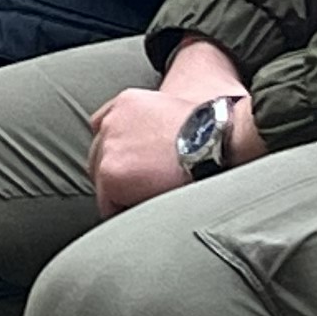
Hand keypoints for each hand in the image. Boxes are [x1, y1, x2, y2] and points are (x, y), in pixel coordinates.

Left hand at [90, 41, 256, 215]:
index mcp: (126, 103)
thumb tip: (158, 149)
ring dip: (121, 194)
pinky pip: (109, 205)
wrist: (218, 140)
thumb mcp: (175, 112)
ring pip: (103, 182)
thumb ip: (152, 125)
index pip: (102, 127)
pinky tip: (149, 212)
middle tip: (143, 190)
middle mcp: (111, 121)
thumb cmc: (212, 133)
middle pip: (98, 157)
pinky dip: (125, 212)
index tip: (132, 167)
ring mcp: (108, 147)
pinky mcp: (111, 174)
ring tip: (150, 202)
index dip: (118, 152)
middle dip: (117, 174)